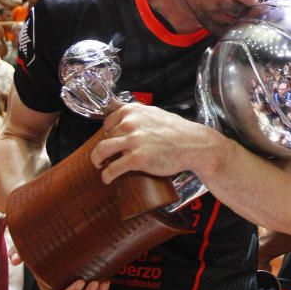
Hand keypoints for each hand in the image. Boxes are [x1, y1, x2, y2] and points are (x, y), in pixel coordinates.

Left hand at [90, 103, 212, 183]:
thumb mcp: (155, 113)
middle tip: (104, 157)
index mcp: (132, 111)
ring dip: (97, 160)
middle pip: (105, 137)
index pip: (108, 122)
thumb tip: (122, 111)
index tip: (109, 141)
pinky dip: (107, 175)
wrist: (193, 144)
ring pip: (102, 151)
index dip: (107, 134)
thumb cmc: (177, 131)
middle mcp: (129, 123)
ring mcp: (132, 141)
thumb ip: (138, 114)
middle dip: (103, 148)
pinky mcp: (137, 159)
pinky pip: (113, 168)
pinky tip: (107, 178)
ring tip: (100, 166)